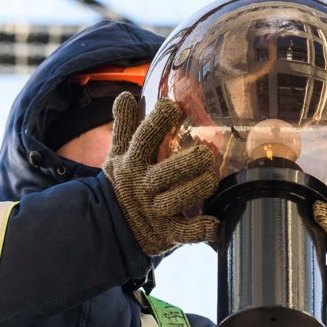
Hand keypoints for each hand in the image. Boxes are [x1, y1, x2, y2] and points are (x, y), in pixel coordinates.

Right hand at [103, 92, 219, 255]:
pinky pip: (184, 232)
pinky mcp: (165, 232)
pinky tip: (216, 224)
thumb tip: (125, 95)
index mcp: (132, 163)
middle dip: (186, 162)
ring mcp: (154, 210)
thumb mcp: (117, 154)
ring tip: (211, 178)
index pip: (143, 139)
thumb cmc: (122, 183)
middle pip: (164, 173)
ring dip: (196, 188)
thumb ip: (124, 126)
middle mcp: (143, 186)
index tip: (173, 107)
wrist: (111, 226)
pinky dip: (200, 230)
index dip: (158, 121)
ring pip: (176, 200)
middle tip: (205, 153)